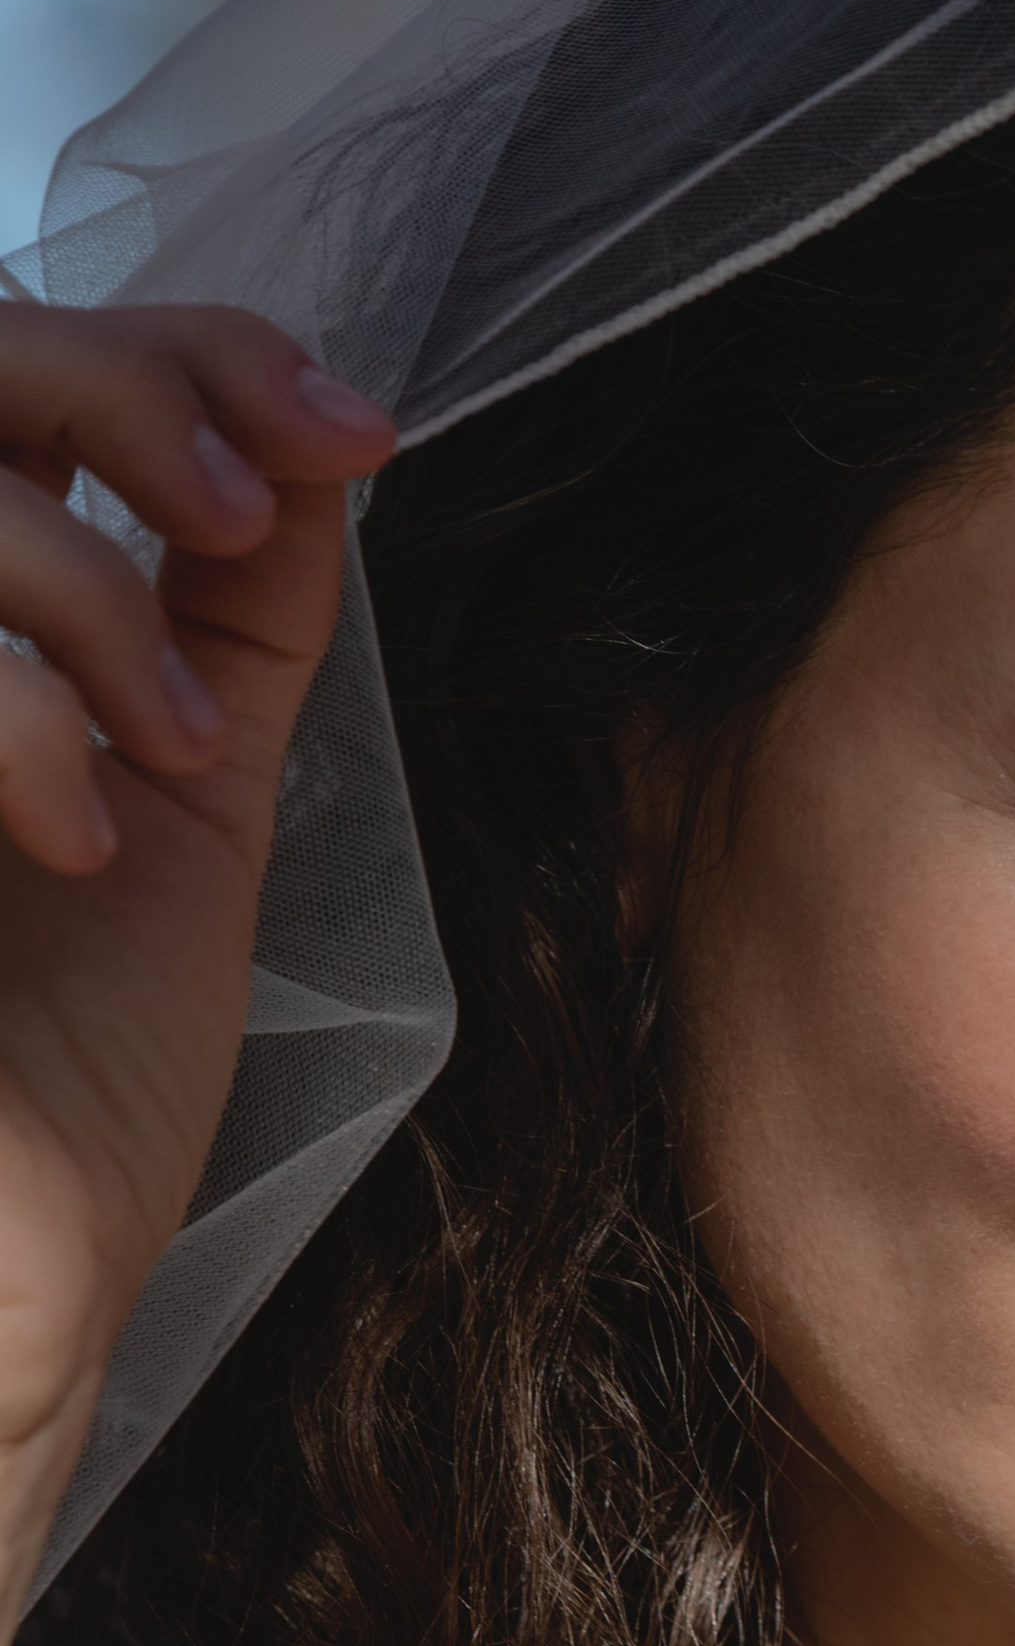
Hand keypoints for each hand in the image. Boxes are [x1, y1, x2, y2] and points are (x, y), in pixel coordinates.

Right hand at [0, 303, 396, 1642]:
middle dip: (125, 393)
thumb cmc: (70, 1091)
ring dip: (67, 584)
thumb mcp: (187, 815)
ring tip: (157, 748)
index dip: (190, 346)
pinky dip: (10, 715)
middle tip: (246, 510)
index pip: (26, 362)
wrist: (5, 1299)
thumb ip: (228, 628)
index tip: (350, 428)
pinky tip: (79, 832)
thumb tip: (324, 449)